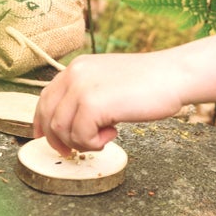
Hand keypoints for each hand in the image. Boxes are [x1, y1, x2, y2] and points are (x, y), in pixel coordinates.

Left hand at [33, 51, 186, 154]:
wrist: (173, 76)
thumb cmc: (149, 83)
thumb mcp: (108, 82)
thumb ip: (87, 95)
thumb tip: (68, 123)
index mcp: (77, 68)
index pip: (46, 98)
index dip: (42, 122)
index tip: (46, 138)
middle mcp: (74, 74)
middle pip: (49, 117)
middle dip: (61, 140)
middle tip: (80, 148)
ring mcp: (81, 88)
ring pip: (62, 130)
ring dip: (83, 141)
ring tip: (107, 135)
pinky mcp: (92, 104)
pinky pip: (80, 136)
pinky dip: (95, 143)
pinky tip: (114, 132)